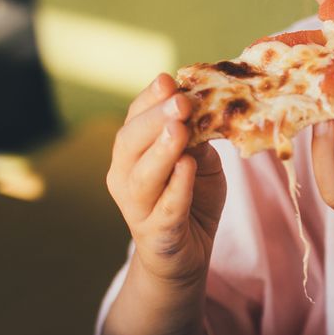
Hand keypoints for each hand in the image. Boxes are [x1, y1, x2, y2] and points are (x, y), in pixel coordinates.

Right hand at [104, 75, 226, 286]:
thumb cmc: (189, 198)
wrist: (184, 255)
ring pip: (144, 175)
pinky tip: (188, 168)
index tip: (168, 79)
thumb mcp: (198, 159)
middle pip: (131, 142)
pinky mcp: (158, 232)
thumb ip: (197, 136)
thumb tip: (208, 103)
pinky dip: (177, 187)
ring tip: (179, 128)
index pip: (134, 119)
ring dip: (162, 149)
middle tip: (180, 101)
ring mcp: (137, 206)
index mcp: (131, 153)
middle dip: (155, 118)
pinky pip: (166, 206)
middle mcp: (124, 177)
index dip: (149, 99)